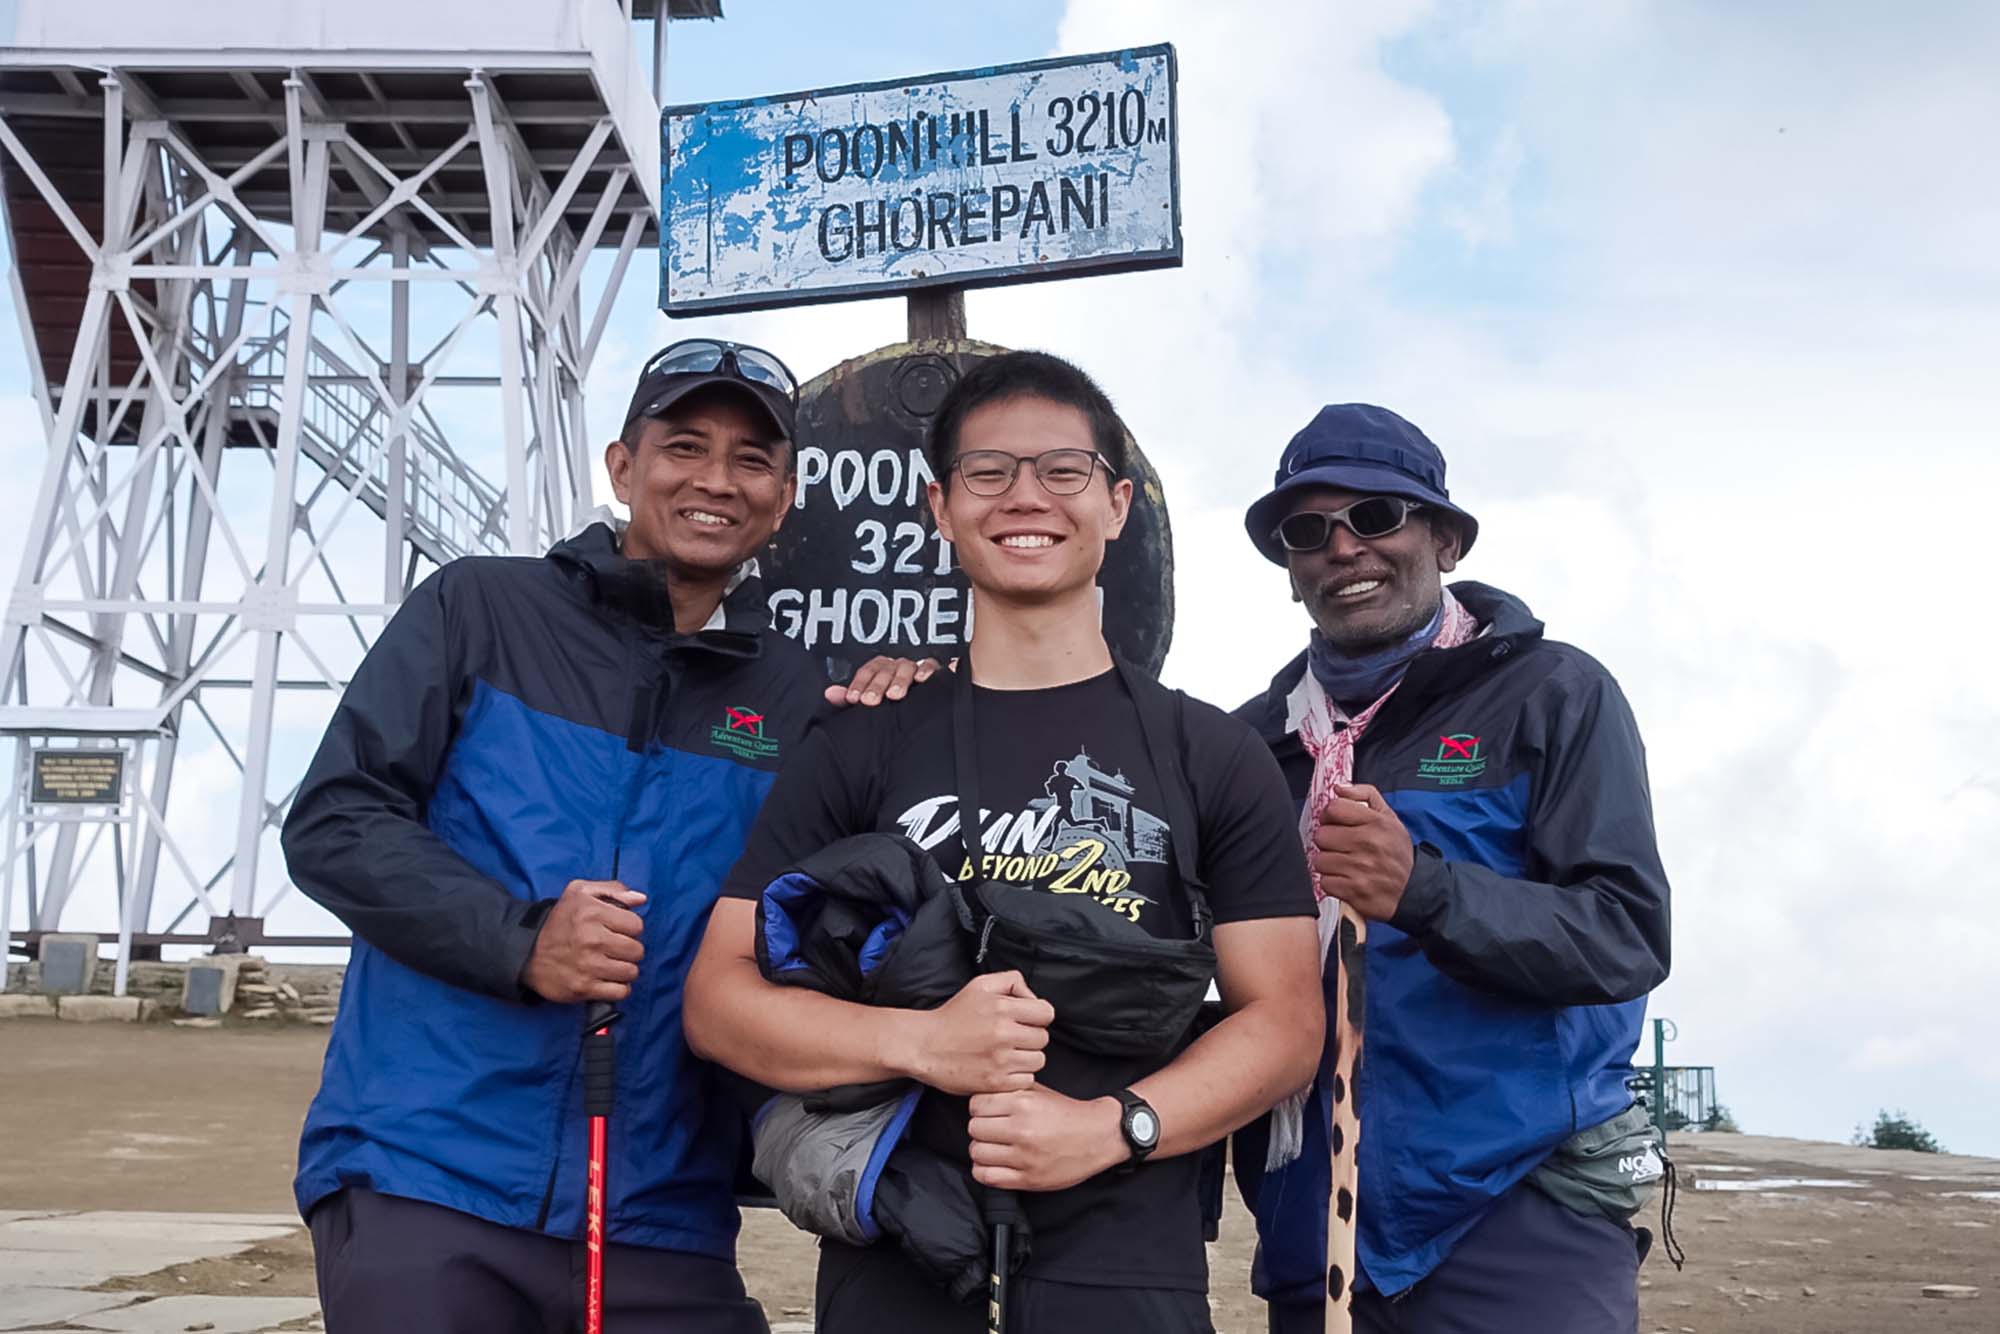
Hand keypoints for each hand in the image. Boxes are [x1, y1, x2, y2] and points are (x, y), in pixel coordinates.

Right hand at [521, 879, 645, 1003]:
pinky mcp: (583, 988)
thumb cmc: (559, 921)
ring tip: (611, 964)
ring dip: (625, 970)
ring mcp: (588, 966)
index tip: (619, 930)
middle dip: (630, 950)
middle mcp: (591, 939)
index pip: (637, 925)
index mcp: (592, 913)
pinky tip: (608, 979)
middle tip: (615, 949)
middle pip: (637, 950)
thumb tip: (641, 899)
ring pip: (631, 972)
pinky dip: (618, 988)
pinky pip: (621, 992)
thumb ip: (613, 890)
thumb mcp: (579, 892)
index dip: (630, 928)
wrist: (527, 952)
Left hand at [823, 655, 945, 707]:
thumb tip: (829, 694)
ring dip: (899, 680)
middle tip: (870, 701)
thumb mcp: (867, 699)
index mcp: (879, 670)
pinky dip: (927, 670)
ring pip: (905, 667)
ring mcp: (914, 667)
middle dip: (876, 686)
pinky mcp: (933, 670)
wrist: (920, 707)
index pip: (867, 671)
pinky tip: (923, 679)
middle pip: (885, 670)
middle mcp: (895, 666)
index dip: (859, 684)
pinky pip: (931, 665)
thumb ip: (848, 698)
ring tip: (895, 695)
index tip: (853, 698)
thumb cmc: (889, 701)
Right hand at [902, 971, 1052, 1094]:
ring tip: (1007, 1054)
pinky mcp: (995, 1082)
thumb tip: (1033, 997)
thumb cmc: (953, 1016)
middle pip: (1043, 1038)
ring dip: (1026, 1058)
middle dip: (1031, 1037)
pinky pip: (1026, 1080)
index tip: (1024, 1021)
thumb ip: (1012, 981)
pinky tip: (1002, 1068)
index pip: (1046, 1013)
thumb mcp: (980, 986)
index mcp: (1002, 1008)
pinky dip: (1017, 1076)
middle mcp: (1004, 1034)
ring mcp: (1000, 1060)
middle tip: (1012, 1038)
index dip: (1037, 1016)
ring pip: (1038, 1060)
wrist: (924, 1046)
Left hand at [967, 1085, 1125, 1191]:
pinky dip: (984, 1170)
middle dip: (980, 1128)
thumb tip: (979, 1093)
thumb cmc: (1067, 1113)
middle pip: (974, 1129)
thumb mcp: (1038, 1091)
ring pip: (977, 1153)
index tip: (988, 1111)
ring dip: (981, 1149)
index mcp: (1024, 1104)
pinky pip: (987, 1177)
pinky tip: (994, 1163)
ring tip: (993, 1146)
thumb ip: (1009, 1090)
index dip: (980, 1107)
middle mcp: (1022, 1130)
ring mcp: (1024, 1157)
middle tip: (991, 1129)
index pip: (976, 1105)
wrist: (1099, 1136)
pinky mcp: (1028, 1179)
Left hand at [1310, 783, 1413, 920]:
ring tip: (1343, 865)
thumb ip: (1365, 795)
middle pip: (1322, 835)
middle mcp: (1369, 844)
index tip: (1335, 823)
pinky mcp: (1355, 891)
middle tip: (1341, 847)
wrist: (1414, 889)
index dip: (1330, 816)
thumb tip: (1338, 788)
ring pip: (1320, 860)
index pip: (1334, 808)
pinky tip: (1345, 880)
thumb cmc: (1397, 853)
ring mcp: (1361, 868)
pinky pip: (1325, 882)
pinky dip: (1332, 883)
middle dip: (1328, 842)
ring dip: (1329, 864)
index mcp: (1377, 823)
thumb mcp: (1389, 818)